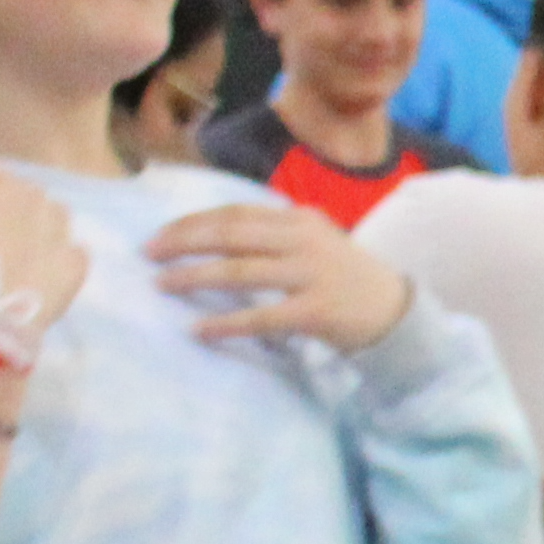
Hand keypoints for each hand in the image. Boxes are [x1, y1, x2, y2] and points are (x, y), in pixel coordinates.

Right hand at [0, 156, 92, 350]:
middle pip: (19, 188)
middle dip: (5, 195)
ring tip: (26, 232)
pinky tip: (54, 262)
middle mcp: (32, 199)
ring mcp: (59, 230)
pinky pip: (74, 252)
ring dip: (41, 217)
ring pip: (54, 212)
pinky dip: (65, 254)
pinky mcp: (75, 262)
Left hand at [153, 199, 416, 352]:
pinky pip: (260, 317)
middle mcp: (304, 241)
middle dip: (184, 242)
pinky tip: (199, 330)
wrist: (394, 310)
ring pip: (240, 271)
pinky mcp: (315, 311)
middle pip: (231, 235)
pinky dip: (226, 323)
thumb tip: (207, 234)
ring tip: (163, 285)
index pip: (234, 214)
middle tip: (149, 255)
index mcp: (299, 219)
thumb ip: (271, 234)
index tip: (159, 235)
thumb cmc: (342, 277)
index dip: (191, 222)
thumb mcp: (312, 241)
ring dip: (195, 277)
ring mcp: (311, 275)